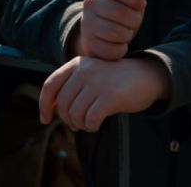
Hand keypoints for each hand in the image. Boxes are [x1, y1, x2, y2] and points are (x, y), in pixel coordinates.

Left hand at [40, 55, 170, 131]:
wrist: (146, 75)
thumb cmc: (114, 80)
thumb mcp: (90, 75)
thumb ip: (70, 88)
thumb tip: (48, 114)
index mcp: (77, 63)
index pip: (50, 85)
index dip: (44, 105)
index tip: (45, 119)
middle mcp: (85, 70)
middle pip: (62, 104)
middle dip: (68, 119)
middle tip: (79, 121)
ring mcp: (98, 82)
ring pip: (74, 115)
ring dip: (80, 124)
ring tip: (89, 121)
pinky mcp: (110, 96)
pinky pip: (89, 120)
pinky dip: (91, 127)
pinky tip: (98, 123)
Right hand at [74, 0, 146, 60]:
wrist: (98, 33)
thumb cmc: (121, 12)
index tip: (139, 4)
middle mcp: (91, 3)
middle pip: (120, 12)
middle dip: (135, 19)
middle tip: (135, 22)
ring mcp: (87, 23)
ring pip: (116, 32)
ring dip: (128, 34)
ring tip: (127, 32)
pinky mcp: (88, 44)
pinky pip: (112, 50)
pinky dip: (121, 49)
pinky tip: (120, 44)